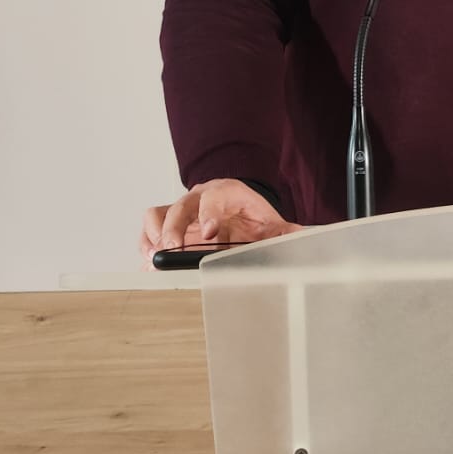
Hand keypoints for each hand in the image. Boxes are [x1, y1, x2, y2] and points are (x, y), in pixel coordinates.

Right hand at [139, 178, 300, 264]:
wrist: (238, 212)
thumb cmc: (250, 217)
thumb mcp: (267, 223)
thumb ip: (283, 232)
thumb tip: (305, 236)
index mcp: (225, 192)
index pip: (214, 197)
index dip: (209, 214)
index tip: (209, 233)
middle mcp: (199, 197)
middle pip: (181, 206)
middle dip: (176, 228)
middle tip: (175, 249)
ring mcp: (181, 210)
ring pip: (159, 214)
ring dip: (156, 235)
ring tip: (158, 256)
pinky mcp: (168, 225)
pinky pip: (150, 228)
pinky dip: (147, 243)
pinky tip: (150, 261)